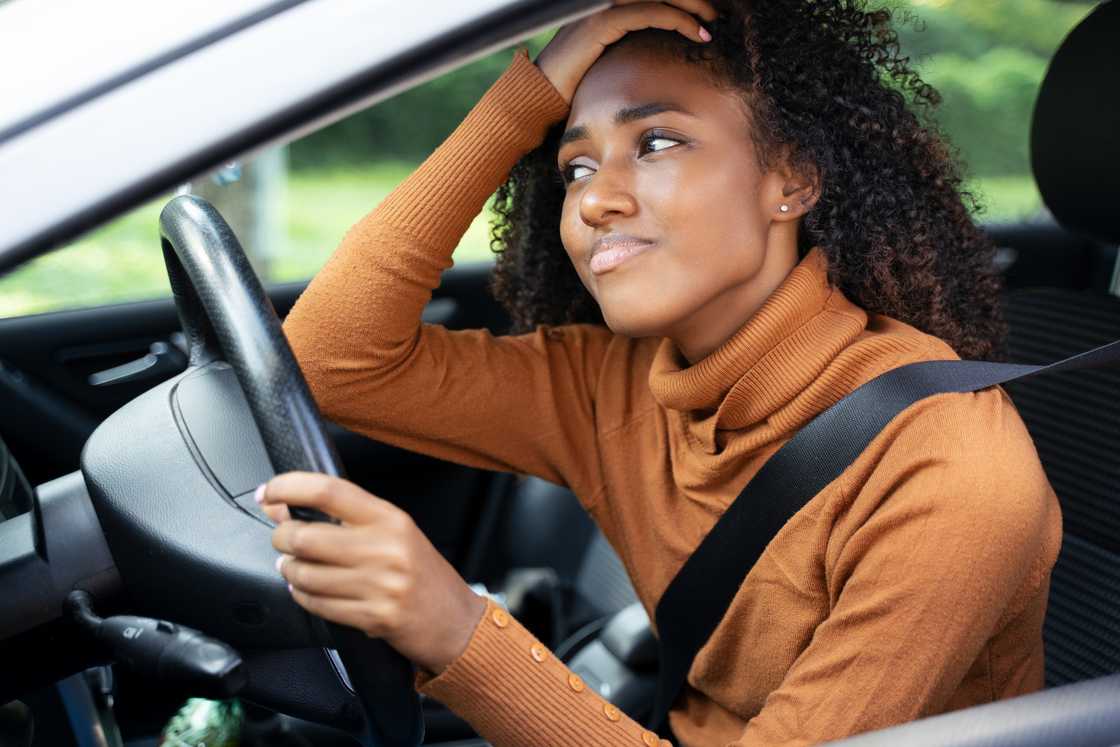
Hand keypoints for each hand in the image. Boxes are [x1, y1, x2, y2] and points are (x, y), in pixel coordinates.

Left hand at [258, 472, 486, 674]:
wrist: (454, 620)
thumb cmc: (421, 572)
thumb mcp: (391, 532)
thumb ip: (341, 517)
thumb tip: (280, 504)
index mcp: (389, 518)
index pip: (328, 491)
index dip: (289, 487)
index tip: (268, 491)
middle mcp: (385, 548)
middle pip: (306, 536)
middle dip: (281, 537)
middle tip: (281, 538)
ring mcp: (379, 585)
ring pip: (305, 574)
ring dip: (289, 570)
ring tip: (294, 566)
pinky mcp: (372, 617)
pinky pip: (316, 604)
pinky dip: (302, 596)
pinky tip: (306, 590)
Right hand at [534, 0, 718, 102]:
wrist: (537, 93)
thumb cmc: (570, 80)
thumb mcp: (604, 52)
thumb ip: (626, 36)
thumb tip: (657, 39)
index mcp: (601, 3)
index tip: (702, 12)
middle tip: (714, 14)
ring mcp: (598, 8)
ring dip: (689, 6)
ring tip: (710, 23)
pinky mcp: (600, 23)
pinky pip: (649, 13)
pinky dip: (677, 20)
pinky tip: (695, 33)